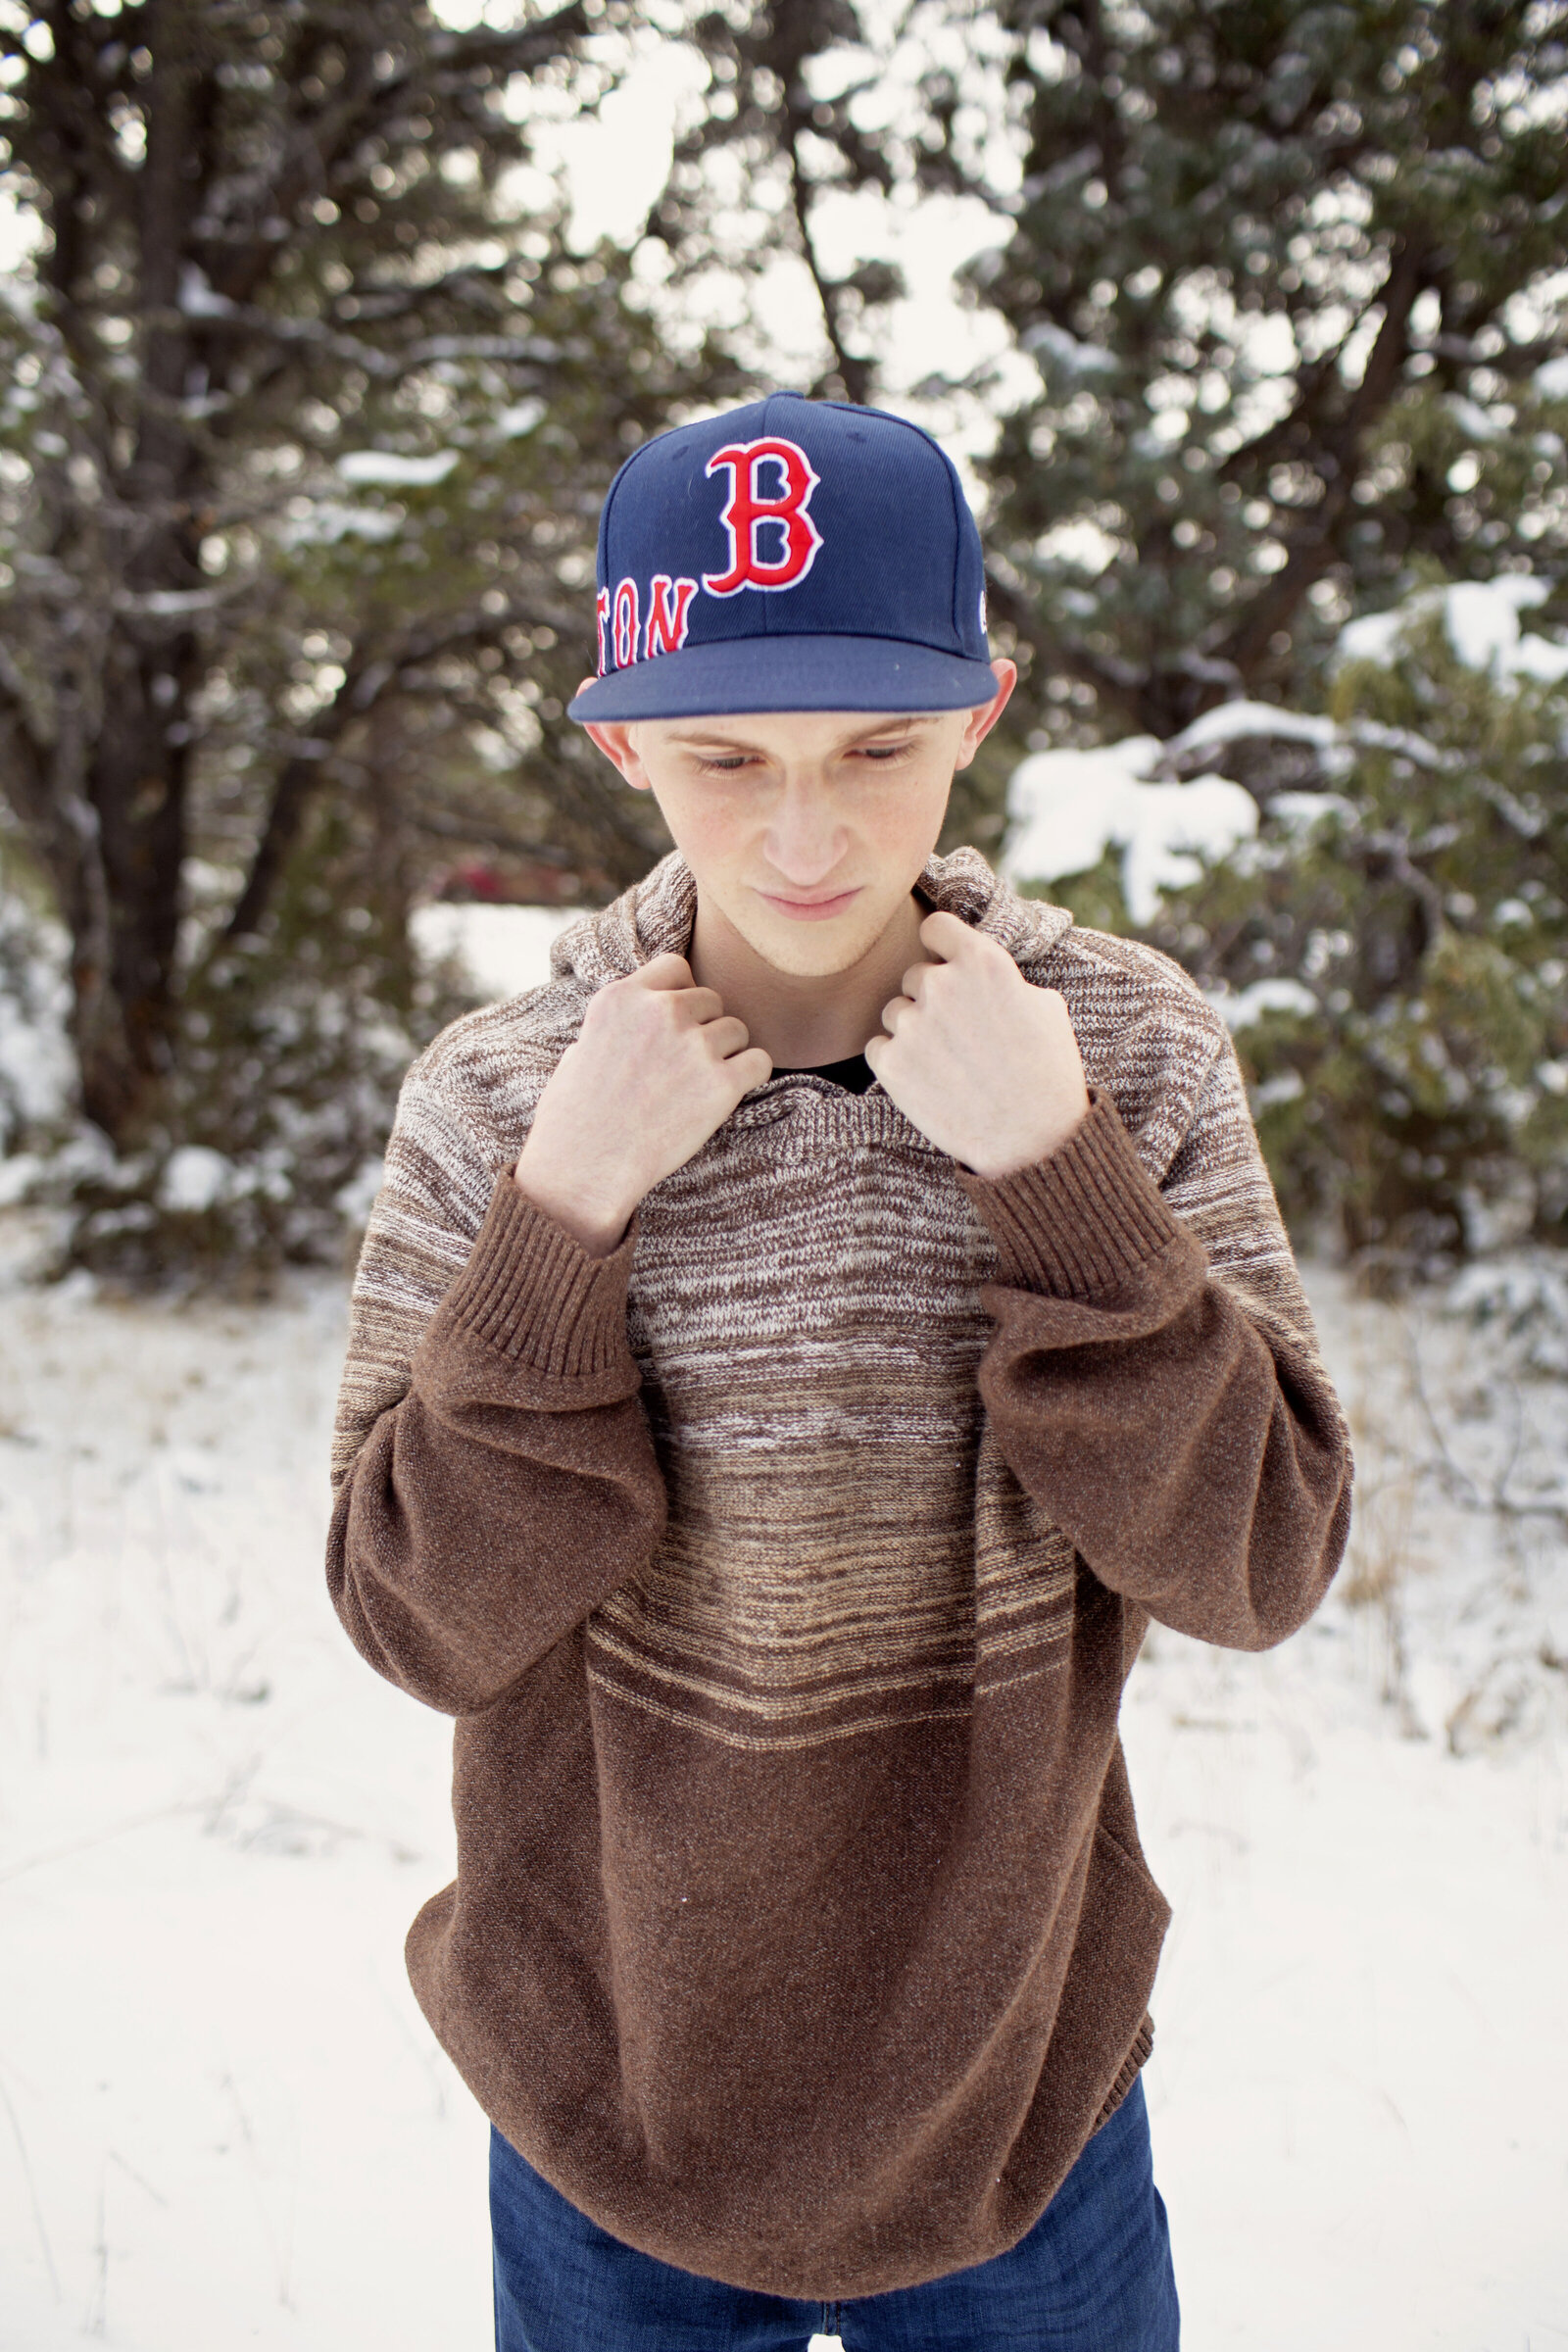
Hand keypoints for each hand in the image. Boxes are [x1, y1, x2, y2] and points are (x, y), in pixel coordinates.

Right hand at [515, 954, 771, 1253]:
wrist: (584, 1170)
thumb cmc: (574, 1118)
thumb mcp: (581, 1048)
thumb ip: (619, 1023)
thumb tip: (642, 1019)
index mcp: (621, 997)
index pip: (676, 968)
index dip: (680, 994)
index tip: (673, 1024)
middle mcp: (661, 1011)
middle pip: (711, 999)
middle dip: (703, 1028)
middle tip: (683, 1067)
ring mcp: (693, 1045)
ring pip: (737, 1029)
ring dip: (725, 1054)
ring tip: (695, 1087)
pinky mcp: (721, 1084)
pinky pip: (760, 1061)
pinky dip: (750, 1076)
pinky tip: (728, 1094)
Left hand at [863, 911, 1088, 1178]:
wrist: (1034, 1140)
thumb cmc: (1048, 1072)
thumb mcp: (1046, 1006)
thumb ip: (1003, 976)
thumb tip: (977, 968)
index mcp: (982, 962)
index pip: (935, 927)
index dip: (940, 946)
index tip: (945, 963)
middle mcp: (941, 986)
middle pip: (915, 976)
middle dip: (933, 999)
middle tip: (961, 1034)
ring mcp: (912, 1025)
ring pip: (896, 1012)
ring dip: (915, 1031)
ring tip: (949, 1063)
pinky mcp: (891, 1064)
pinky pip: (879, 1046)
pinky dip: (897, 1061)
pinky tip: (929, 1080)